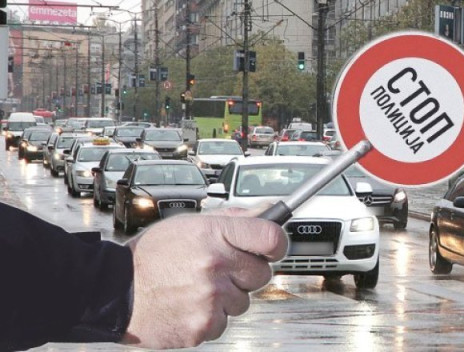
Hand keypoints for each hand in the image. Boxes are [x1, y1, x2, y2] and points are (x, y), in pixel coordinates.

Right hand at [121, 212, 287, 348]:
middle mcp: (215, 265)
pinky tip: (189, 305)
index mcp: (214, 234)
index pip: (271, 238)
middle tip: (220, 269)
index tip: (271, 248)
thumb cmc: (150, 256)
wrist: (113, 291)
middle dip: (246, 272)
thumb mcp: (190, 223)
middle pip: (263, 273)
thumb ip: (232, 219)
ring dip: (228, 296)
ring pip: (244, 301)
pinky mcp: (203, 326)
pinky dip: (211, 317)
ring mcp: (210, 298)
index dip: (276, 244)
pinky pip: (225, 322)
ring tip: (197, 287)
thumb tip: (269, 212)